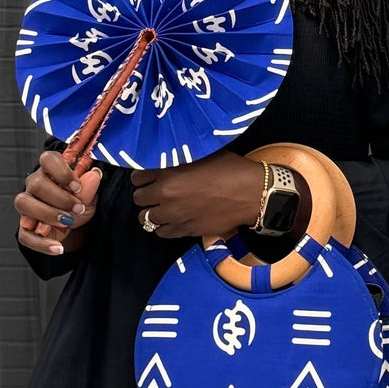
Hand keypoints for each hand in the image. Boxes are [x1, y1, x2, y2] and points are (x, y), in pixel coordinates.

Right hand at [16, 153, 101, 256]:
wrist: (77, 229)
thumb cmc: (80, 206)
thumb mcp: (90, 197)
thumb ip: (91, 187)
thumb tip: (94, 174)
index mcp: (51, 172)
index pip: (48, 159)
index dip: (61, 171)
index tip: (76, 186)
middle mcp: (35, 185)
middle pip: (36, 183)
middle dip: (59, 198)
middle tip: (77, 208)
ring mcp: (28, 206)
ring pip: (24, 204)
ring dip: (47, 214)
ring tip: (67, 223)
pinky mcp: (25, 228)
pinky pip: (26, 235)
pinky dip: (42, 243)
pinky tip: (58, 247)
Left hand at [130, 152, 270, 242]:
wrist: (251, 194)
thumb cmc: (230, 169)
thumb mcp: (203, 155)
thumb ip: (180, 159)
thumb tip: (168, 159)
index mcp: (168, 174)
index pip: (137, 178)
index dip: (142, 177)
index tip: (148, 177)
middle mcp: (167, 196)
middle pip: (139, 199)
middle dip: (145, 195)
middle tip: (155, 193)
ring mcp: (175, 216)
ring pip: (147, 219)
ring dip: (152, 213)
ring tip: (162, 209)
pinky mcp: (186, 230)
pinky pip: (162, 233)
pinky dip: (164, 227)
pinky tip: (172, 221)